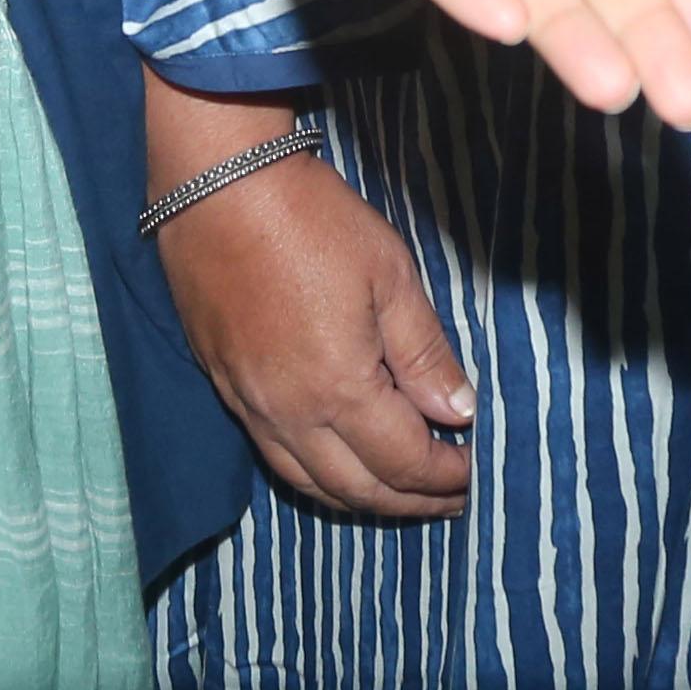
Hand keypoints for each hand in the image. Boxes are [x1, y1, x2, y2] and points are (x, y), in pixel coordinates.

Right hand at [147, 84, 472, 521]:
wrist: (217, 188)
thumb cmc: (313, 222)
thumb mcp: (390, 275)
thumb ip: (424, 353)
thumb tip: (457, 413)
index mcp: (339, 389)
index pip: (403, 461)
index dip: (444, 477)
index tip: (474, 473)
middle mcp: (290, 415)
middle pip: (357, 489)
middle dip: (409, 502)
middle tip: (448, 499)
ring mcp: (250, 406)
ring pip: (310, 485)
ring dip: (361, 499)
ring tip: (399, 495)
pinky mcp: (224, 387)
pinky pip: (273, 458)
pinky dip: (315, 477)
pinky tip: (336, 466)